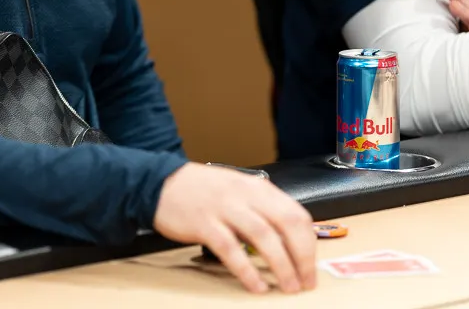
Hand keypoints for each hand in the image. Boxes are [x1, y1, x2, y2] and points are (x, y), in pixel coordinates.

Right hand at [153, 163, 316, 293]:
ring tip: (288, 286)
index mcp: (256, 187)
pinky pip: (231, 249)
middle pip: (286, 224)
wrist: (157, 181)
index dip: (308, 243)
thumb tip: (288, 239)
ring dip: (281, 265)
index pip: (296, 213)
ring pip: (264, 237)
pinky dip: (247, 270)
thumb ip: (261, 207)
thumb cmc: (199, 190)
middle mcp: (244, 195)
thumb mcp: (237, 189)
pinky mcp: (203, 223)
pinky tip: (256, 285)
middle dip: (302, 256)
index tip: (310, 264)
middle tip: (306, 281)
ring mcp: (224, 208)